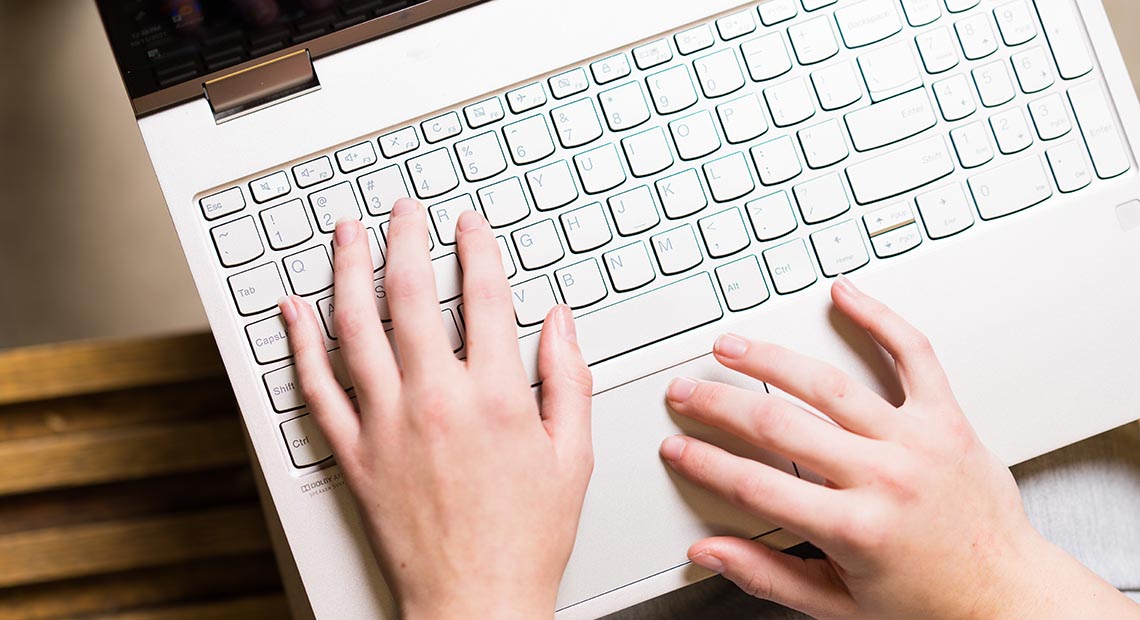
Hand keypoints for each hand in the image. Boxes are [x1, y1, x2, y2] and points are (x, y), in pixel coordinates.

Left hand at [279, 200, 593, 618]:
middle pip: (411, 296)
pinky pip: (316, 388)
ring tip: (346, 233)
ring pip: (355, 327)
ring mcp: (386, 424)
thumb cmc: (525, 537)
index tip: (469, 225)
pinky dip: (300, 344)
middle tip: (403, 210)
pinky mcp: (353, 453)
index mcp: (494, 397)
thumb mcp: (573, 456)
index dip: (477, 249)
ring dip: (347, 270)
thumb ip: (569, 379)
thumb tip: (559, 322)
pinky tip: (293, 310)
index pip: (484, 297)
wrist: (475, 601)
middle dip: (407, 239)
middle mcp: (434, 400)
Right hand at [660, 277, 1138, 619]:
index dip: (705, 463)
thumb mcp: (839, 606)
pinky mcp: (946, 419)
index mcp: (854, 529)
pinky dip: (880, 318)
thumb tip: (708, 554)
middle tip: (684, 391)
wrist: (1009, 596)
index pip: (755, 486)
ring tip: (732, 347)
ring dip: (771, 359)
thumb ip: (767, 575)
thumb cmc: (930, 604)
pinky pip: (914, 355)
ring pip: (828, 384)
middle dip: (719, 405)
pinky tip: (846, 294)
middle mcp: (884, 477)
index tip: (677, 446)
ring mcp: (916, 441)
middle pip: (779, 426)